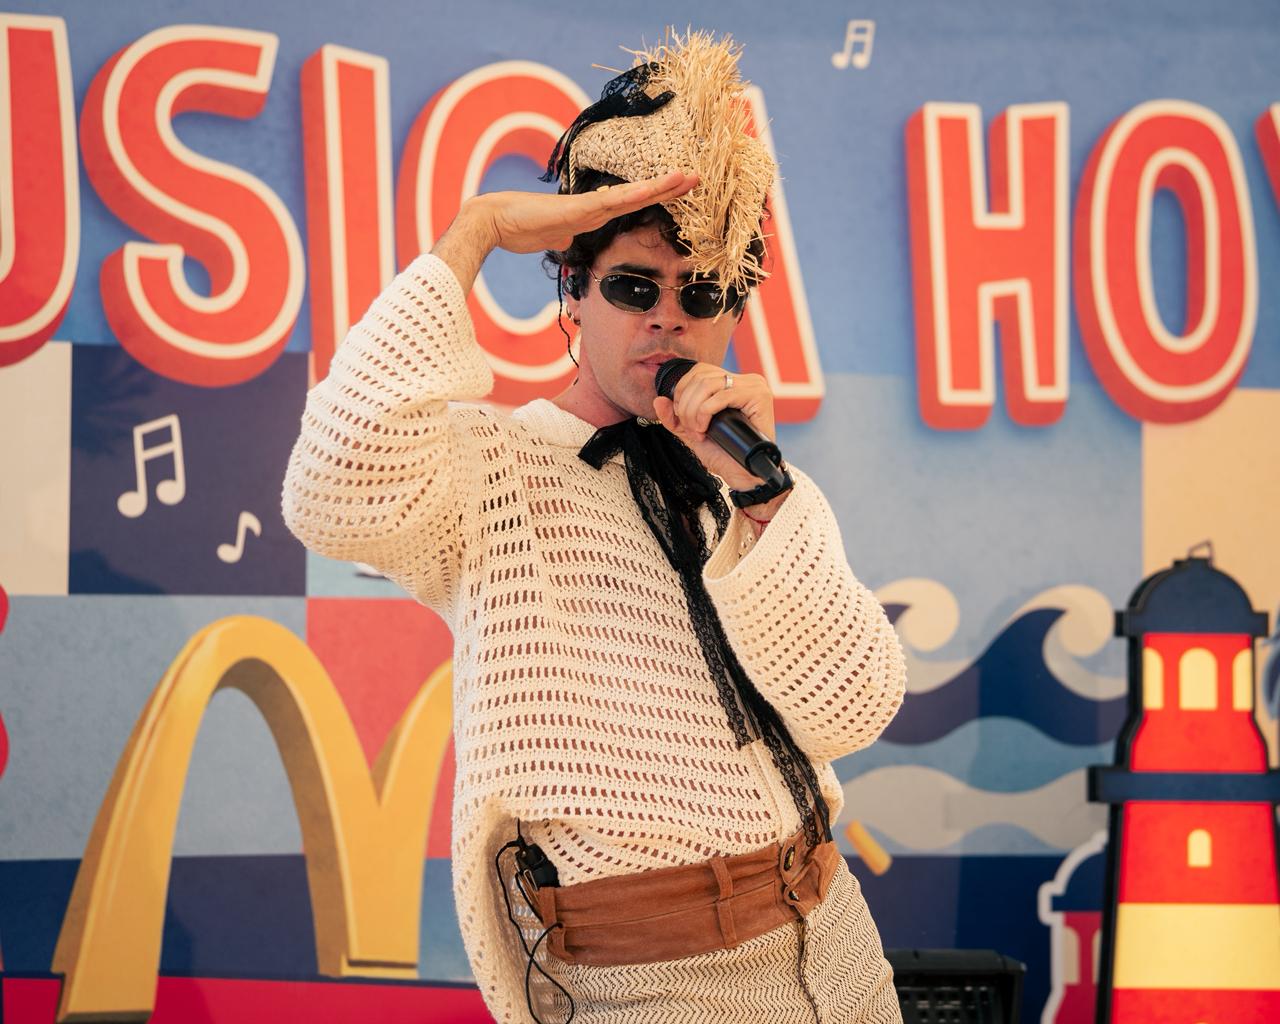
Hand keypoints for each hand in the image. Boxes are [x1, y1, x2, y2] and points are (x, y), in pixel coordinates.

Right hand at [473, 171, 698, 253]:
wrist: (493, 221)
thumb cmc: (518, 228)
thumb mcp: (550, 238)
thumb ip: (563, 236)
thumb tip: (568, 238)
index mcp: (590, 213)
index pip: (631, 204)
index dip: (655, 196)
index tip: (678, 190)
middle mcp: (593, 206)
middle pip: (639, 195)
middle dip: (668, 188)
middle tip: (696, 177)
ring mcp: (586, 207)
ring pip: (632, 196)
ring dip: (659, 188)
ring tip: (686, 178)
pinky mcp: (576, 211)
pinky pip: (612, 204)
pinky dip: (634, 196)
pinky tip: (652, 190)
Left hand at [651, 364, 776, 491]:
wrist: (744, 474)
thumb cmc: (723, 453)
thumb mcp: (691, 432)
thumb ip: (674, 417)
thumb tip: (658, 399)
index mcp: (730, 383)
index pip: (698, 371)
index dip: (682, 392)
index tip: (682, 418)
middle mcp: (744, 380)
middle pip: (700, 377)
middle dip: (686, 405)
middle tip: (690, 428)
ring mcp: (754, 386)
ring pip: (708, 385)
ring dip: (694, 411)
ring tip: (698, 431)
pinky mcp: (759, 396)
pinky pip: (722, 396)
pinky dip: (706, 412)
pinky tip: (706, 429)